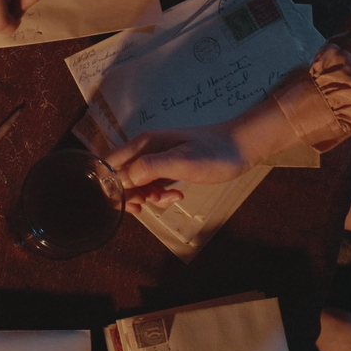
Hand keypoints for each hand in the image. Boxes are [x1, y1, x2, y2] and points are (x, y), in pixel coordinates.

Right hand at [101, 124, 248, 213]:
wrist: (241, 147)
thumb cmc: (214, 152)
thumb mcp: (182, 162)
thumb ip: (150, 168)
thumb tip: (122, 179)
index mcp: (143, 144)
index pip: (109, 163)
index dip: (109, 184)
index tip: (125, 201)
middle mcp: (145, 150)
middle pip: (120, 176)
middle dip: (129, 194)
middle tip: (146, 205)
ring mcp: (156, 159)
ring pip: (136, 183)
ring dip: (147, 196)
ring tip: (167, 199)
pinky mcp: (167, 167)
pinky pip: (152, 184)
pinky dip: (159, 194)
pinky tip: (176, 195)